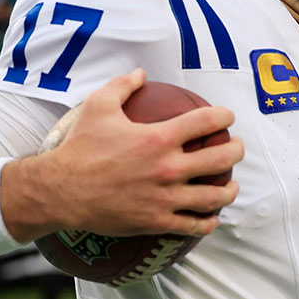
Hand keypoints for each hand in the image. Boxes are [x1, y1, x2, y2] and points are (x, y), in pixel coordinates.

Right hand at [31, 69, 243, 237]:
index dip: (223, 116)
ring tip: (231, 186)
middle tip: (237, 147)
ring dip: (229, 190)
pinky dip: (208, 222)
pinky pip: (193, 224)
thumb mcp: (97, 106)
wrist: (61, 191)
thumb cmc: (79, 147)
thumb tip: (140, 74)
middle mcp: (167, 168)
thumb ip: (122, 86)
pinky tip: (212, 218)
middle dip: (237, 151)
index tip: (227, 117)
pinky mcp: (157, 221)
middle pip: (220, 158)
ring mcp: (165, 197)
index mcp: (157, 138)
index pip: (205, 122)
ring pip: (213, 196)